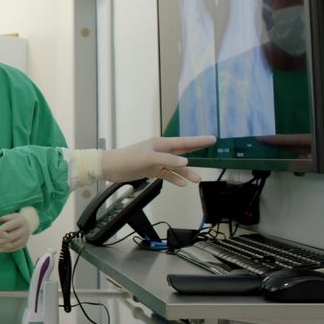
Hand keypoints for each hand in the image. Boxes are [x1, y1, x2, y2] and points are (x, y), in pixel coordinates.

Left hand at [0, 212, 32, 252]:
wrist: (26, 224)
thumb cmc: (11, 219)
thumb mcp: (8, 216)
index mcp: (21, 220)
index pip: (14, 224)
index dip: (7, 226)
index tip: (0, 228)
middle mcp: (25, 230)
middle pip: (13, 236)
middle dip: (4, 239)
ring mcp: (25, 238)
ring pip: (13, 244)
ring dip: (3, 246)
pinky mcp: (23, 245)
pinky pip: (13, 249)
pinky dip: (4, 250)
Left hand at [100, 136, 215, 185]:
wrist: (110, 167)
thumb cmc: (127, 158)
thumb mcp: (148, 158)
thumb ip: (167, 160)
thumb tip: (185, 163)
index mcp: (160, 143)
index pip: (184, 142)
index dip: (198, 141)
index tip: (212, 139)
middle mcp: (160, 151)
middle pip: (183, 151)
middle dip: (197, 150)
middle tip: (211, 146)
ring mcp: (157, 161)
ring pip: (176, 167)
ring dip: (186, 173)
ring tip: (197, 180)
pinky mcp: (152, 170)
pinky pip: (167, 175)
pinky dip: (174, 179)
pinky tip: (182, 184)